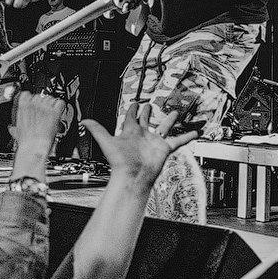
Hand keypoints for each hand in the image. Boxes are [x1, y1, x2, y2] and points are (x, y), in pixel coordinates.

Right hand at [9, 92, 64, 153]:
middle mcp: (34, 104)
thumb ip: (14, 127)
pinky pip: (60, 102)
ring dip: (52, 105)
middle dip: (43, 103)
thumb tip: (12, 128)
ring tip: (51, 114)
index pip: (27, 93)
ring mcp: (45, 107)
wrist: (34, 148)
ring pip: (51, 98)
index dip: (31, 98)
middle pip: (40, 95)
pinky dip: (61, 106)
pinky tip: (59, 112)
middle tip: (44, 113)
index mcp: (22, 107)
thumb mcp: (16, 132)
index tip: (34, 104)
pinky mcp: (55, 112)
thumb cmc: (25, 142)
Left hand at [82, 104, 197, 183]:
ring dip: (169, 120)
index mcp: (130, 132)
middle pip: (146, 120)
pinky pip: (178, 141)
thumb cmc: (120, 162)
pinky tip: (194, 132)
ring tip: (174, 112)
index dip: (132, 109)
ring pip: (163, 128)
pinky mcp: (164, 148)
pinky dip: (186, 137)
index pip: (131, 117)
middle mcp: (142, 136)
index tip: (135, 101)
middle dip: (147, 112)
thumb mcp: (107, 142)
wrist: (132, 177)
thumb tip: (84, 120)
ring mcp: (154, 142)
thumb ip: (97, 130)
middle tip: (150, 103)